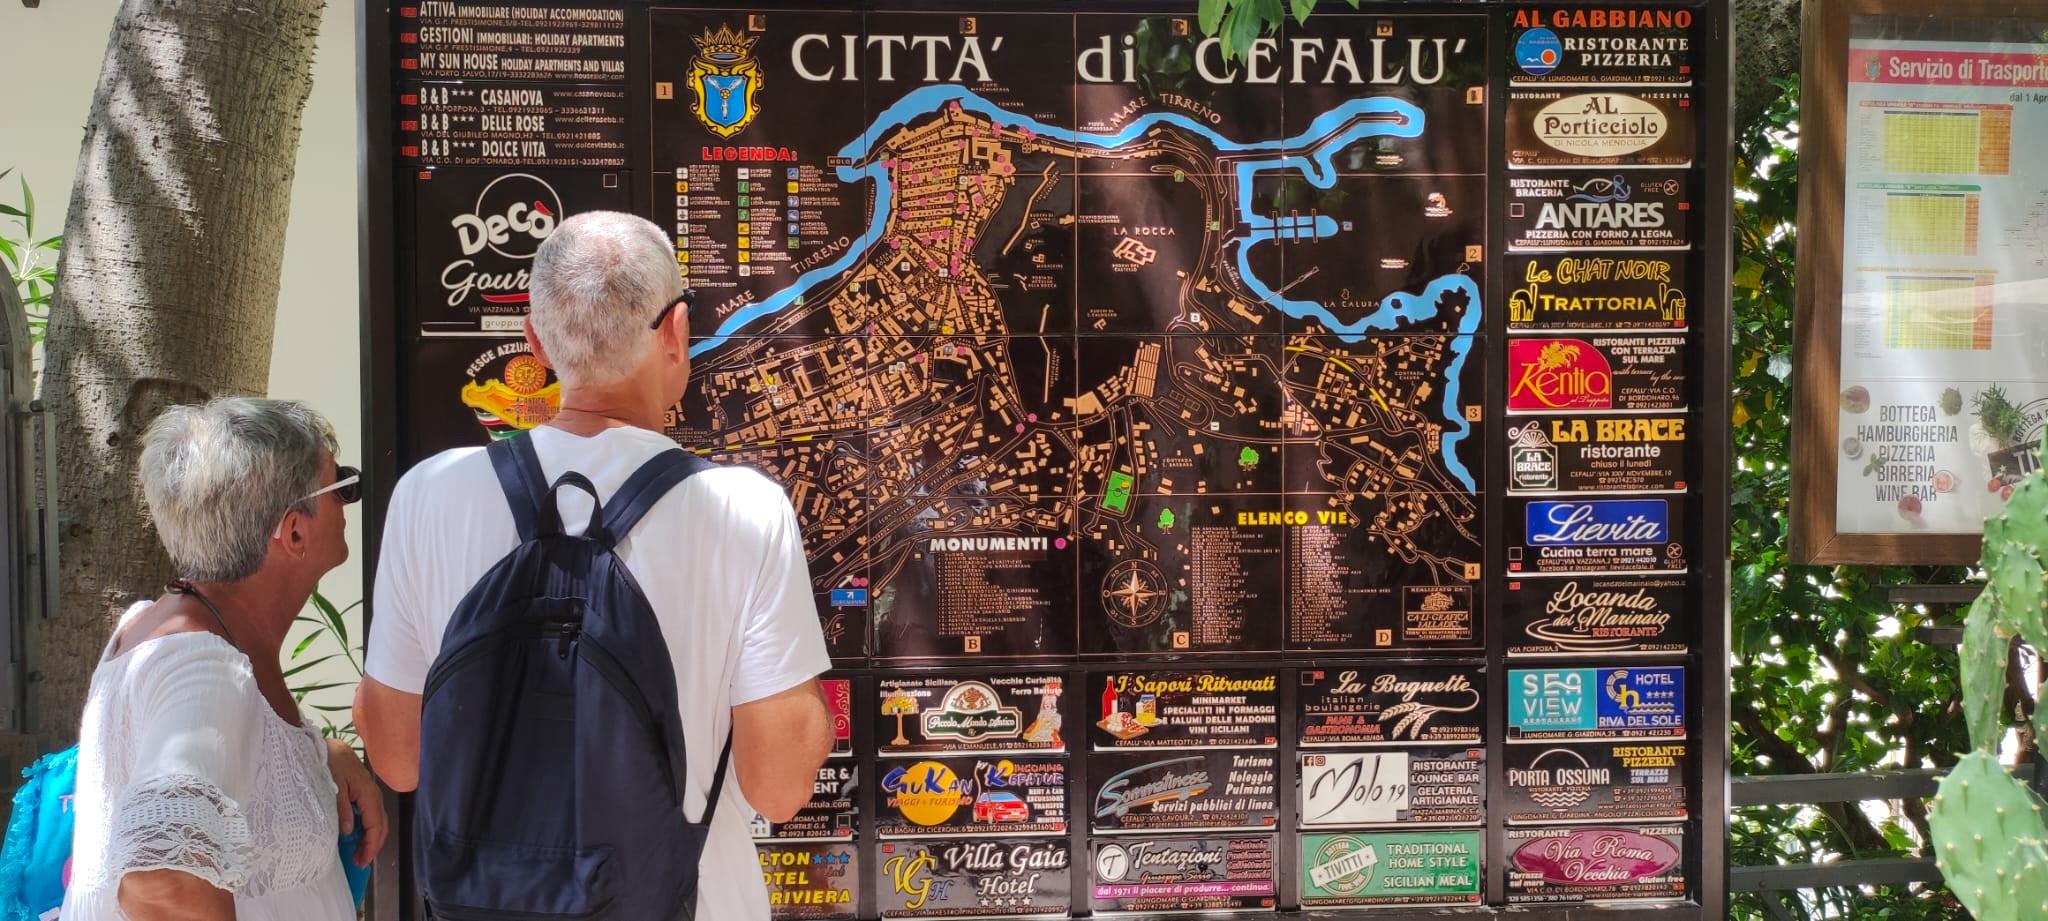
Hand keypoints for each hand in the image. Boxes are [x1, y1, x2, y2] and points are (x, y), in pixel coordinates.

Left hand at [327, 737, 388, 867]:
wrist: (325, 746)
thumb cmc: (329, 763)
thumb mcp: (332, 786)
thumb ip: (341, 808)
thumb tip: (348, 831)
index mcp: (368, 794)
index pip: (375, 825)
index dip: (371, 845)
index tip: (362, 861)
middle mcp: (374, 795)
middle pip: (381, 825)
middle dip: (373, 845)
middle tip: (360, 863)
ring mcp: (370, 794)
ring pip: (377, 820)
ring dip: (371, 838)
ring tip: (358, 853)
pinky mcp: (363, 793)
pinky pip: (370, 815)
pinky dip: (367, 829)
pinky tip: (356, 836)